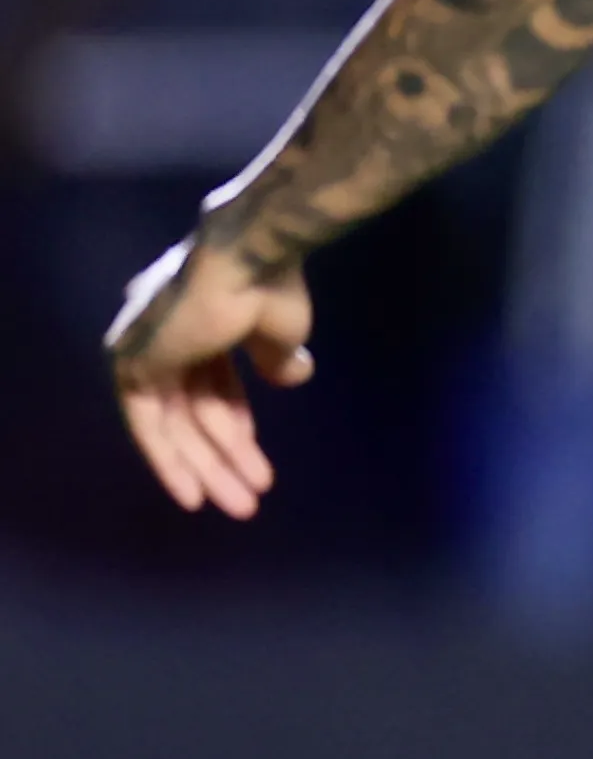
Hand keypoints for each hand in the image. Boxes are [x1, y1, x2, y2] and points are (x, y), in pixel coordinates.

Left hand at [107, 236, 314, 518]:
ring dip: (208, 467)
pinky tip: (194, 494)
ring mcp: (145, 350)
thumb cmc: (273, 285)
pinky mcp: (133, 366)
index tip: (254, 458)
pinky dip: (170, 462)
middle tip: (250, 498)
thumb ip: (277, 360)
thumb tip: (293, 377)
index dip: (234, 424)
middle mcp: (163, 336)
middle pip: (195, 411)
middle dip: (224, 458)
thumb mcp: (283, 332)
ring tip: (240, 505)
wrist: (249, 254)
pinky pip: (150, 426)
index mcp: (197, 320)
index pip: (212, 384)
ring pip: (176, 425)